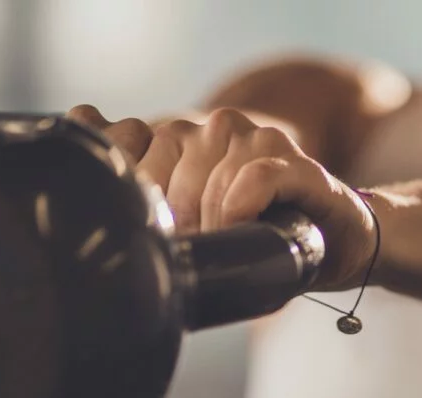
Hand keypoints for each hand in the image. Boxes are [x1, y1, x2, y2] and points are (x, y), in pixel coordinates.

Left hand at [65, 105, 376, 288]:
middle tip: (206, 250)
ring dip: (215, 226)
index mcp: (180, 139)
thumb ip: (144, 189)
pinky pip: (255, 178)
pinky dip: (245, 208)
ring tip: (235, 244)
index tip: (165, 234)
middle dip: (178, 226)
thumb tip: (84, 125)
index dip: (140, 203)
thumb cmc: (258, 238)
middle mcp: (215, 128)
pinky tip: (250, 226)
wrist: (337, 243)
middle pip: (165, 172)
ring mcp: (256, 139)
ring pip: (207, 182)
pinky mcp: (295, 162)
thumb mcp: (190, 221)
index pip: (126, 152)